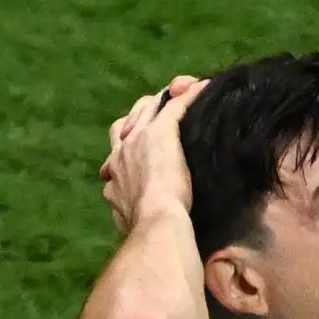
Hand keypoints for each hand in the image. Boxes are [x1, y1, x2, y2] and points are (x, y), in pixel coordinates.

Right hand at [101, 79, 208, 234]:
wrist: (154, 223)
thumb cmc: (147, 230)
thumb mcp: (129, 221)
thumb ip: (126, 212)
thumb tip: (125, 218)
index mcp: (115, 174)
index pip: (118, 149)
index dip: (129, 142)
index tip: (139, 145)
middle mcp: (121, 152)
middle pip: (128, 120)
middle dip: (141, 113)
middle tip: (161, 111)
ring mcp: (140, 139)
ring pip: (149, 106)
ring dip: (164, 99)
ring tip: (183, 91)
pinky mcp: (162, 133)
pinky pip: (176, 105)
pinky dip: (188, 95)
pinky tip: (202, 87)